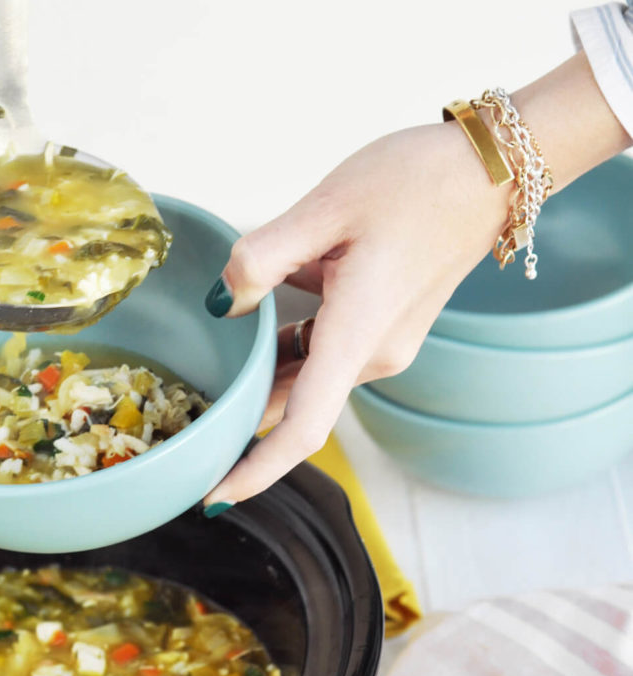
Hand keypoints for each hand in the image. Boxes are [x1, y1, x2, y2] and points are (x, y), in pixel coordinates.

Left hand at [202, 120, 508, 510]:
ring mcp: (383, 344)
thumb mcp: (328, 207)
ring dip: (264, 380)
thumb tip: (223, 302)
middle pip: (295, 405)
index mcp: (358, 335)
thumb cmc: (417, 182)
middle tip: (187, 425)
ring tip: (209, 377)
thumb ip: (262, 258)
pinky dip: (289, 350)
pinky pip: (325, 352)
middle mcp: (373, 354)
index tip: (213, 499)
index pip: (302, 429)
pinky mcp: (385, 328)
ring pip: (307, 377)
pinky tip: (259, 324)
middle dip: (242, 422)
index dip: (254, 471)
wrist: (491, 171)